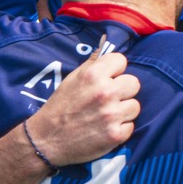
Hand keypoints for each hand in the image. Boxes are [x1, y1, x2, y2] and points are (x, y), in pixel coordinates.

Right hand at [24, 47, 140, 166]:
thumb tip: (106, 43)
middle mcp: (105, 92)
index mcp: (94, 75)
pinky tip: (106, 129)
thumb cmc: (60, 106)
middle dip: (123, 91)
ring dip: (123, 111)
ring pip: (135, 106)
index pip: (121, 60)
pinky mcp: (116, 135)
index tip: (108, 79)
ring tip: (107, 115)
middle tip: (109, 99)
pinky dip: (120, 129)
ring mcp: (112, 114)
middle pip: (134, 83)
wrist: (47, 140)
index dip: (114, 70)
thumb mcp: (72, 79)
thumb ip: (92, 63)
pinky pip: (131, 126)